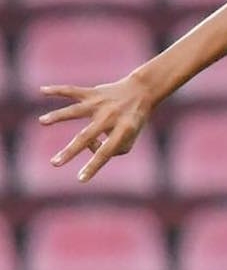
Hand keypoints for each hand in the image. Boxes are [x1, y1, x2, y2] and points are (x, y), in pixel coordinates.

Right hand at [38, 77, 154, 181]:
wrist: (143, 90)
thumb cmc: (134, 120)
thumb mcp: (132, 138)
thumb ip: (114, 149)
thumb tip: (89, 147)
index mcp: (123, 129)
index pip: (107, 153)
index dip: (94, 166)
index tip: (80, 179)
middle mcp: (110, 117)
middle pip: (86, 136)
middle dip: (70, 151)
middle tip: (54, 164)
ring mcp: (100, 104)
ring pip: (76, 110)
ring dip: (58, 116)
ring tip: (42, 121)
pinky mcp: (93, 93)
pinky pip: (73, 91)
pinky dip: (57, 90)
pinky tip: (42, 91)